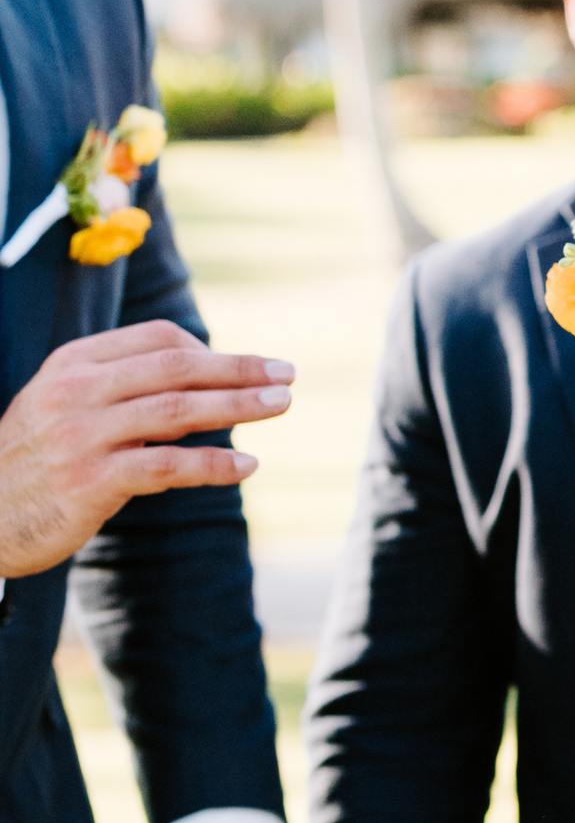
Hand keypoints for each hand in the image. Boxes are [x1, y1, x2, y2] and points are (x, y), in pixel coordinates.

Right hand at [0, 322, 291, 577]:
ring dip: (239, 406)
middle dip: (240, 369)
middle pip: (177, 368)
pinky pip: (167, 467)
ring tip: (282, 405)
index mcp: (72, 364)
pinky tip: (248, 466)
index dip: (210, 351)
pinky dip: (214, 464)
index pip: (158, 339)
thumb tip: (208, 387)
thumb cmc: (38, 460)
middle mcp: (74, 392)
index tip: (249, 367)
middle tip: (288, 374)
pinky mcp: (89, 482)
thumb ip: (125, 389)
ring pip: (179, 410)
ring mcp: (80, 437)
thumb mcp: (67, 408)